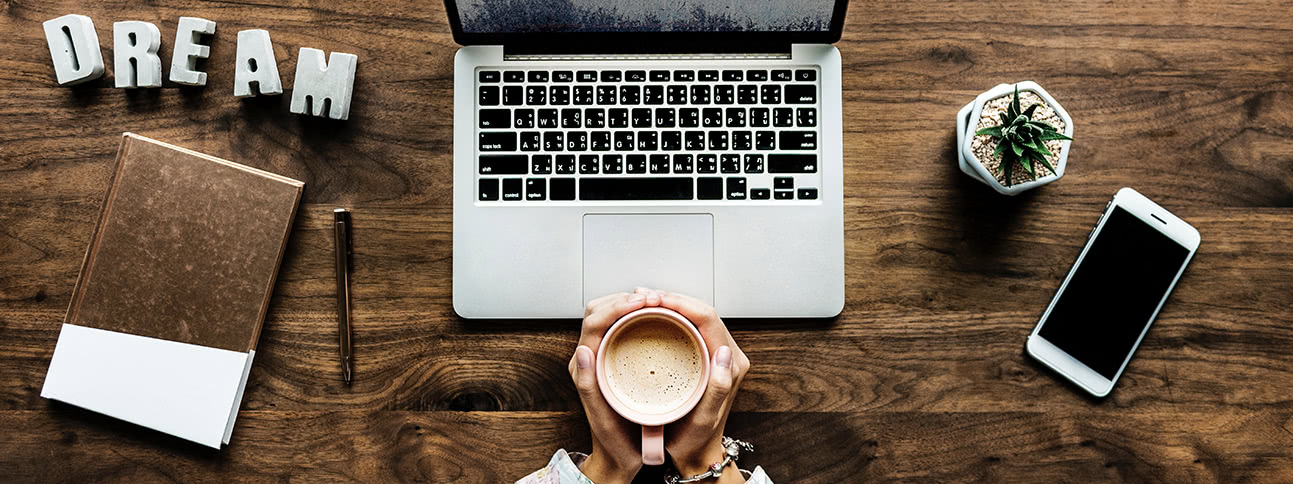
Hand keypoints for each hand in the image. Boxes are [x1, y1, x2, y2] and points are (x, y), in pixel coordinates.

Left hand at [569, 292, 654, 483]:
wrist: (618, 459)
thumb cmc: (614, 442)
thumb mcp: (602, 418)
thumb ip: (588, 386)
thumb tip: (582, 350)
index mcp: (583, 367)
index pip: (594, 321)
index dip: (618, 306)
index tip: (643, 303)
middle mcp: (588, 358)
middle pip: (600, 310)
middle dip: (625, 298)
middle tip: (656, 298)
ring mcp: (601, 357)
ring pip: (610, 315)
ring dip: (631, 303)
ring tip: (658, 302)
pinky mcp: (613, 360)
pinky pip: (621, 327)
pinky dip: (636, 315)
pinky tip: (656, 317)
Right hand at [633, 288, 750, 482]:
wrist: (697, 454)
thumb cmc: (696, 440)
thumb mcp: (705, 419)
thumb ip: (720, 388)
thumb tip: (724, 353)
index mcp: (731, 364)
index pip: (708, 318)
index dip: (680, 302)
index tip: (653, 299)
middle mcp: (729, 355)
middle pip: (702, 311)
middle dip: (672, 298)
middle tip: (641, 295)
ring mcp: (718, 355)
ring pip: (696, 316)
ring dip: (671, 304)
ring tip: (642, 301)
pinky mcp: (707, 357)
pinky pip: (691, 326)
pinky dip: (671, 316)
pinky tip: (651, 315)